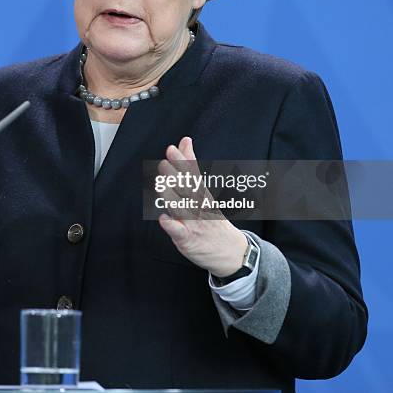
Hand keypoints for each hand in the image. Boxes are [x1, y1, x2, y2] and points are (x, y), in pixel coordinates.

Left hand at [157, 137, 247, 278]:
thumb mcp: (202, 189)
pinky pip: (180, 232)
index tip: (172, 149)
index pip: (191, 174)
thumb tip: (184, 141)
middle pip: (187, 189)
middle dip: (175, 176)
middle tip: (164, 164)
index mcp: (201, 193)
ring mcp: (194, 223)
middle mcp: (198, 206)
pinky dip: (172, 226)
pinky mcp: (188, 239)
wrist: (231, 251)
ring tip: (161, 184)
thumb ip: (189, 165)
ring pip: (181, 208)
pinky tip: (164, 218)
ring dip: (171, 196)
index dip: (181, 162)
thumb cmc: (210, 216)